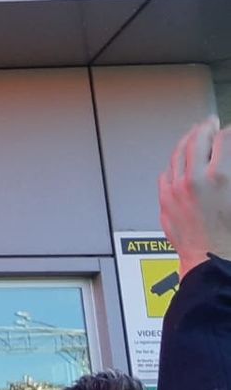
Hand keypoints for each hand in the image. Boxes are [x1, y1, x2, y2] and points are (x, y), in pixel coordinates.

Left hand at [161, 117, 230, 278]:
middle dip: (205, 128)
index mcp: (220, 178)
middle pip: (196, 140)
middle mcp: (193, 180)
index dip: (229, 132)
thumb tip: (228, 162)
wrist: (213, 266)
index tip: (229, 130)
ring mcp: (176, 190)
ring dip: (187, 141)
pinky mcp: (165, 201)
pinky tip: (179, 161)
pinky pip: (167, 173)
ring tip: (194, 135)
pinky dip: (175, 163)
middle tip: (210, 122)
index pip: (224, 140)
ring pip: (177, 154)